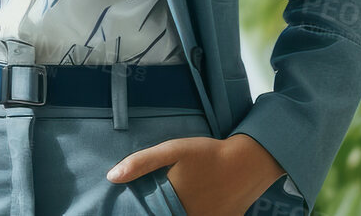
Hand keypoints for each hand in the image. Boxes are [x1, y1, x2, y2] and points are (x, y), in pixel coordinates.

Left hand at [105, 133, 285, 215]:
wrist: (249, 162)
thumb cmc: (208, 154)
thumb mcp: (173, 150)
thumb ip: (142, 163)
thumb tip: (111, 177)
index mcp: (173, 205)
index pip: (150, 213)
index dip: (142, 210)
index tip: (135, 206)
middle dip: (159, 210)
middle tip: (161, 198)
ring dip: (176, 212)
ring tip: (179, 199)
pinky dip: (197, 213)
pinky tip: (197, 203)